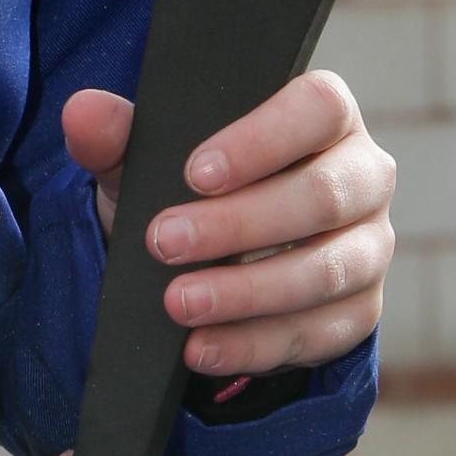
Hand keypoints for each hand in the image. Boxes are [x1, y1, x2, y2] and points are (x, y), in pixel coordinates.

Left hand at [60, 69, 394, 381]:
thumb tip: (84, 112)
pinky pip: (322, 333)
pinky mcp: (361, 310)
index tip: (195, 174)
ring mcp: (370, 246)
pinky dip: (256, 345)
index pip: (317, 108)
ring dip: (248, 292)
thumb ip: (116, 133)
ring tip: (179, 303)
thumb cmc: (190, 188)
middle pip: (324, 195)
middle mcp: (363, 175)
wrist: (213, 260)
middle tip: (165, 243)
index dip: (261, 140)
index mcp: (324, 115)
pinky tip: (202, 348)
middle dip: (239, 224)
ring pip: (329, 270)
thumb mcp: (146, 159)